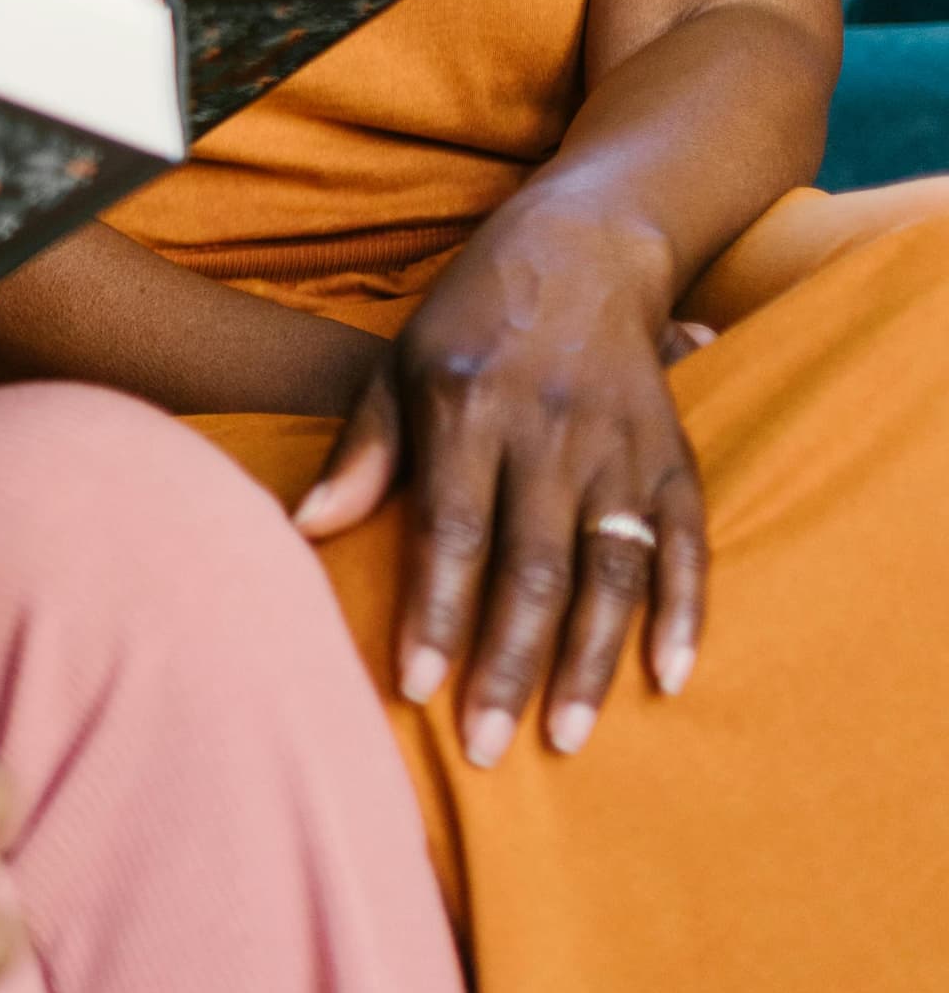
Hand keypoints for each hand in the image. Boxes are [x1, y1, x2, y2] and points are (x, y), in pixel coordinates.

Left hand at [293, 205, 705, 763]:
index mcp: (471, 409)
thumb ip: (364, 451)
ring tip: (565, 737)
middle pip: (533, 568)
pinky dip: (683, 614)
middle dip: (508, 664)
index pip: (451, 531)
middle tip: (486, 746)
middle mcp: (552, 432)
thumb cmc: (468, 316)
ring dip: (590, 661)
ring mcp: (621, 447)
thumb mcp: (398, 365)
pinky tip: (665, 679)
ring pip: (610, 571)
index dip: (433, 612)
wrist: (583, 245)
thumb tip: (306, 528)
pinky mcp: (674, 456)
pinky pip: (687, 545)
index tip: (412, 688)